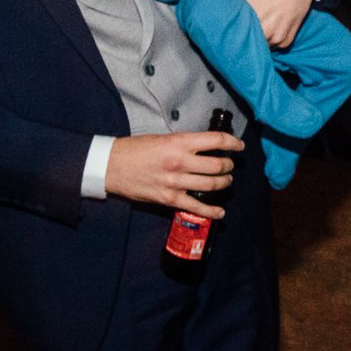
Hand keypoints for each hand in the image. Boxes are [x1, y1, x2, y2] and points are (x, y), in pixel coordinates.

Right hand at [103, 129, 243, 215]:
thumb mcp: (162, 138)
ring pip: (212, 185)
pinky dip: (212, 211)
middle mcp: (180, 162)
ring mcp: (175, 182)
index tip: (239, 146)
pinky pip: (197, 207)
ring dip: (224, 183)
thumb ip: (184, 144)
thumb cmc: (135, 149)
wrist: (111, 166)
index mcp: (179, 142)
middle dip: (229, 166)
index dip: (232, 143)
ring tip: (225, 181)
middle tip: (229, 165)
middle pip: (218, 165)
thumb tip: (205, 148)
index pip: (215, 140)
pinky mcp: (169, 198)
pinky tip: (220, 212)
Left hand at [226, 0, 318, 48]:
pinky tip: (265, 28)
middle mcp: (265, 30)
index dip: (223, 33)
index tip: (218, 30)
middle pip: (245, 42)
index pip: (230, 34)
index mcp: (251, 15)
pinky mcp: (287, 40)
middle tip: (232, 31)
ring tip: (248, 30)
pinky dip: (268, 40)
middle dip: (238, 37)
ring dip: (253, 40)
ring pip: (259, 46)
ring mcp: (277, 37)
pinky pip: (273, 46)